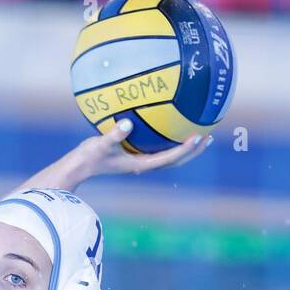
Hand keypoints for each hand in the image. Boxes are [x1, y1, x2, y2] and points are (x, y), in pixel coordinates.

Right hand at [73, 119, 210, 179]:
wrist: (80, 166)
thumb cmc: (89, 156)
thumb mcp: (100, 144)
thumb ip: (114, 135)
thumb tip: (128, 123)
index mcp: (140, 164)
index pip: (168, 158)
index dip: (184, 149)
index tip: (198, 138)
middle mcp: (144, 165)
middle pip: (175, 161)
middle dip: (193, 152)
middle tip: (208, 138)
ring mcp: (141, 162)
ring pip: (170, 157)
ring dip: (186, 150)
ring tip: (201, 137)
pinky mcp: (136, 156)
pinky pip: (160, 150)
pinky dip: (172, 142)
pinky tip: (174, 130)